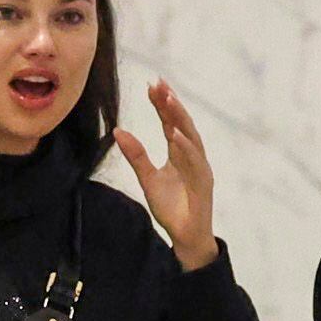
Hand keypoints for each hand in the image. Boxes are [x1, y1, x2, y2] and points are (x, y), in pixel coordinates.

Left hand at [114, 80, 218, 271]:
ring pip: (191, 138)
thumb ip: (136, 156)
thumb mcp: (148, 179)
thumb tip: (117, 131)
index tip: (152, 85)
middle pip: (183, 124)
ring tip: (169, 99)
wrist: (185, 237)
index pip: (171, 123)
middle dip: (172, 103)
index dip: (162, 104)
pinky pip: (195, 163)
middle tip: (160, 83)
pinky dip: (186, 148)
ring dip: (180, 118)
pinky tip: (176, 134)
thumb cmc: (171, 208)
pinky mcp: (203, 184)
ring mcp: (200, 169)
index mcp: (180, 154)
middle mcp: (193, 157)